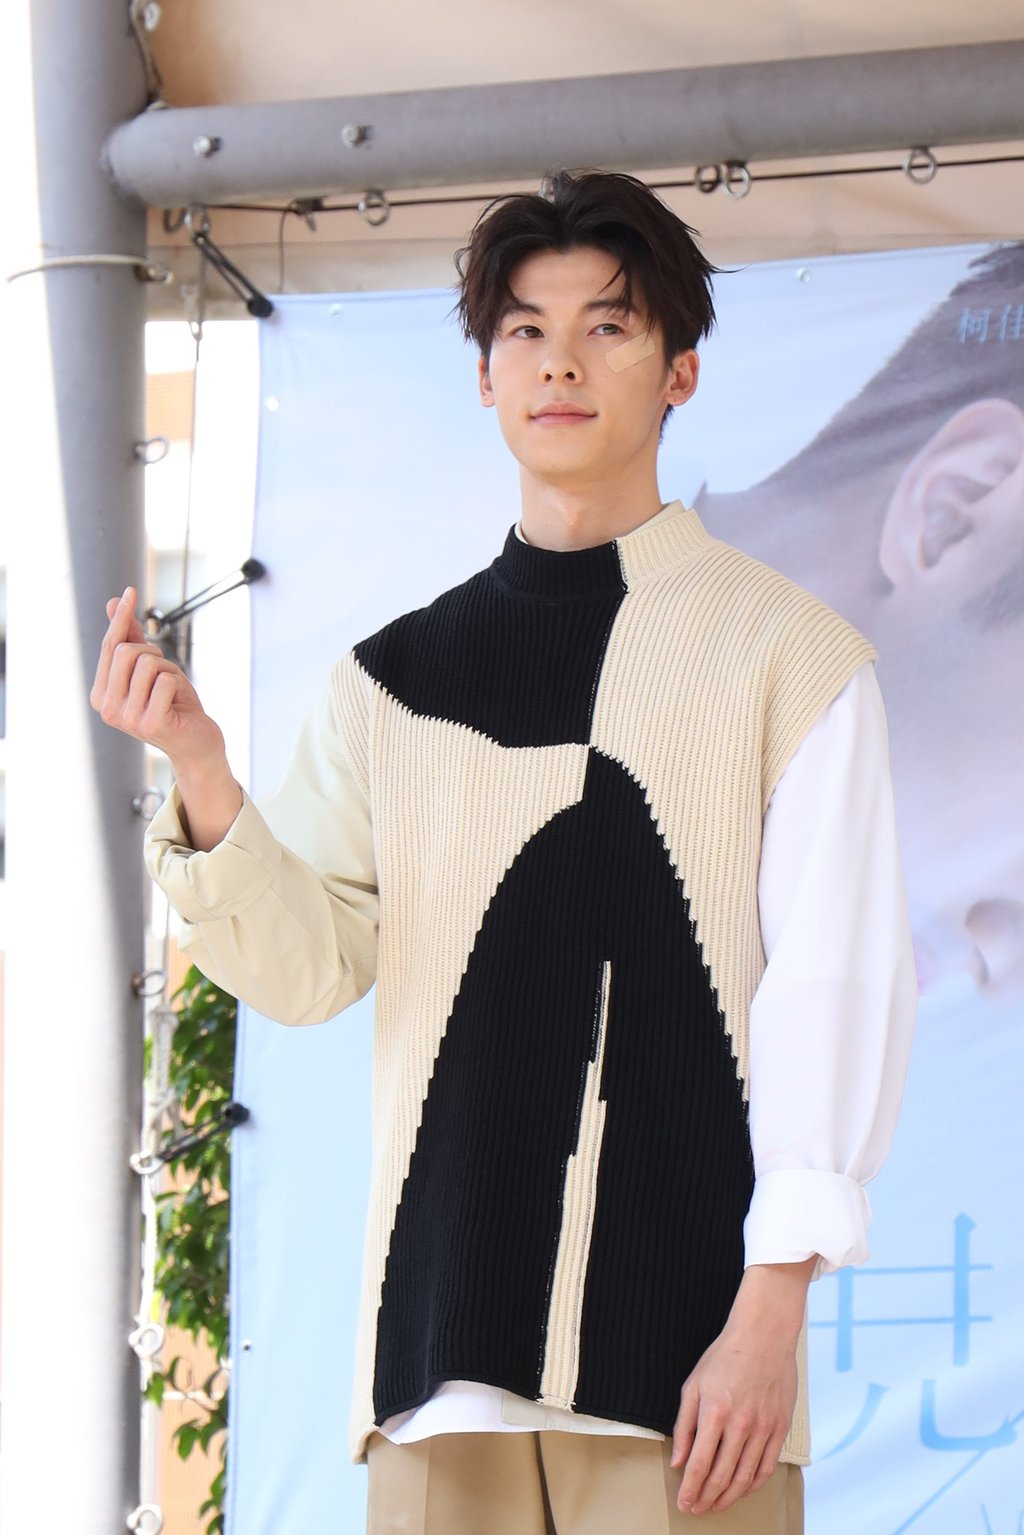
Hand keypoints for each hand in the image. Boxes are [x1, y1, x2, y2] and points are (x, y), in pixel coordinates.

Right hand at [90, 586, 225, 774]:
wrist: (196, 743)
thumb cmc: (173, 704)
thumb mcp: (151, 669)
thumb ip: (131, 639)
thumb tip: (114, 601)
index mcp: (100, 695)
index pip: (110, 646)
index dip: (122, 618)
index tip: (131, 591)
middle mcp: (106, 708)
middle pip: (126, 650)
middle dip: (153, 652)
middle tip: (165, 673)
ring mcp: (126, 718)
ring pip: (148, 662)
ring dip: (168, 670)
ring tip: (171, 692)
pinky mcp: (149, 722)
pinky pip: (166, 679)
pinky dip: (178, 684)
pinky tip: (178, 704)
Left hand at [670, 1259, 813, 1514]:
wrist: (763, 1336)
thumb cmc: (725, 1356)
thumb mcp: (693, 1385)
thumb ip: (684, 1425)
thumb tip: (679, 1460)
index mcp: (714, 1413)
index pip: (700, 1465)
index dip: (690, 1489)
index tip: (684, 1502)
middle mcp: (740, 1425)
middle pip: (722, 1477)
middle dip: (707, 1499)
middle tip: (697, 1509)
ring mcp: (763, 1428)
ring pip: (745, 1478)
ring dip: (729, 1498)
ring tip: (716, 1506)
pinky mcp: (780, 1428)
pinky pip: (767, 1467)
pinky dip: (753, 1485)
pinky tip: (742, 1490)